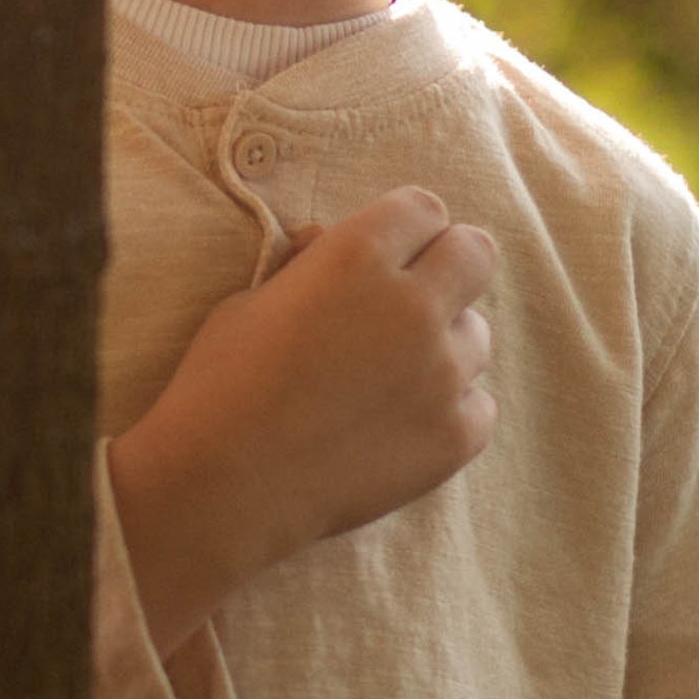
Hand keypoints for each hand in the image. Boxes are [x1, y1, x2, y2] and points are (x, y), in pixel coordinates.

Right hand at [108, 188, 497, 658]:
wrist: (219, 489)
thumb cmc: (220, 388)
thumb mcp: (249, 301)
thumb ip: (307, 264)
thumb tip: (327, 239)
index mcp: (358, 256)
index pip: (424, 208)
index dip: (406, 230)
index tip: (392, 254)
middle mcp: (413, 305)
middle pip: (476, 254)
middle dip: (450, 267)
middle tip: (417, 299)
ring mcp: (442, 372)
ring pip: (476, 335)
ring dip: (444, 347)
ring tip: (388, 381)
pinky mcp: (456, 434)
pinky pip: (479, 405)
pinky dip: (449, 413)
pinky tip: (400, 429)